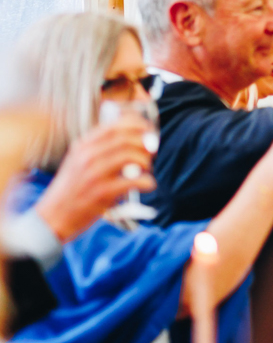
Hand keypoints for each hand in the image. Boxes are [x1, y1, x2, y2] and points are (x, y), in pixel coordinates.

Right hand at [36, 121, 155, 242]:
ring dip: (146, 162)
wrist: (52, 218)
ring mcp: (94, 174)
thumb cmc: (70, 190)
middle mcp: (88, 156)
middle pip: (126, 139)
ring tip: (147, 169)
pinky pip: (134, 181)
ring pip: (131, 156)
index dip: (137, 124)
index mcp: (83, 145)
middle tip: (151, 152)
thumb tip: (129, 136)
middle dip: (145, 143)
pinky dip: (147, 182)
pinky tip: (148, 185)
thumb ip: (97, 147)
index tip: (148, 129)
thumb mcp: (77, 161)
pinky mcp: (102, 193)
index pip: (115, 126)